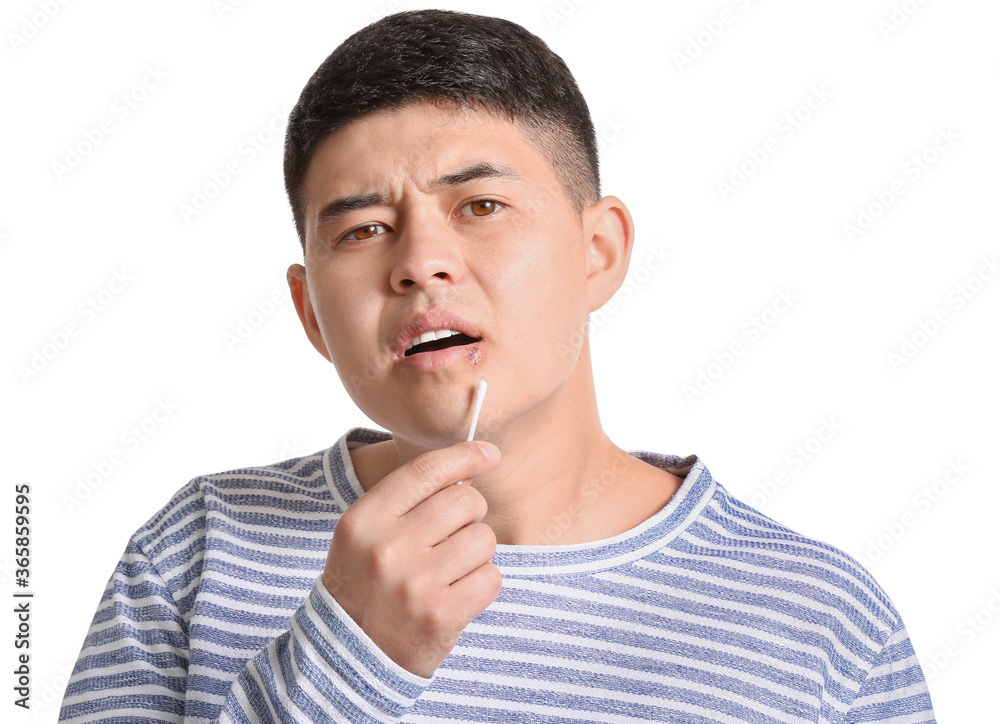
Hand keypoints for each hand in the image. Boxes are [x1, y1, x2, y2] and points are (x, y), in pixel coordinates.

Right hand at [322, 440, 501, 677]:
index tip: (488, 454)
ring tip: (450, 570)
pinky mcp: (441, 615)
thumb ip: (408, 500)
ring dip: (476, 552)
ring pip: (483, 539)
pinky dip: (482, 583)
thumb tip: (469, 467)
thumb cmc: (364, 586)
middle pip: (465, 500)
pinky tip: (456, 594)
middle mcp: (387, 548)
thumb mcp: (364, 535)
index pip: (426, 470)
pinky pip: (491, 577)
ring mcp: (415, 584)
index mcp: (363, 521)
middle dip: (471, 514)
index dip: (465, 455)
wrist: (348, 659)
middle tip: (453, 535)